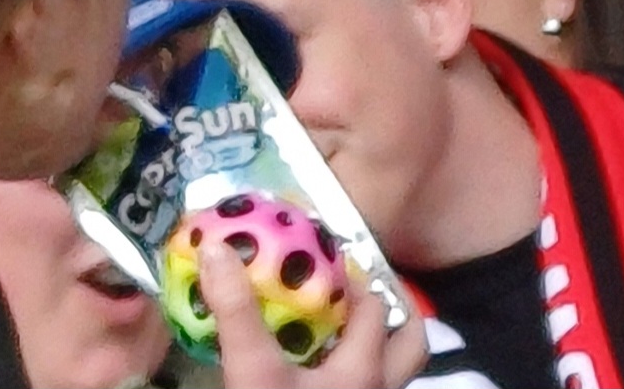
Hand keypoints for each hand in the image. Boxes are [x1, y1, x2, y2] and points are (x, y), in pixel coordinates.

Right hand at [200, 237, 425, 388]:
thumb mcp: (253, 376)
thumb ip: (236, 314)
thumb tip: (216, 248)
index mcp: (364, 370)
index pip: (372, 305)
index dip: (353, 273)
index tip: (325, 252)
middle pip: (408, 341)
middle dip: (384, 309)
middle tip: (348, 288)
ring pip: (395, 372)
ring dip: (377, 345)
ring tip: (340, 327)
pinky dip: (356, 375)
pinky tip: (321, 372)